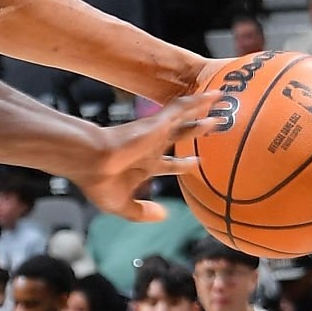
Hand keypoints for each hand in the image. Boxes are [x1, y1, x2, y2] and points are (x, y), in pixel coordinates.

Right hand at [71, 91, 221, 220]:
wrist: (90, 161)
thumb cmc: (99, 182)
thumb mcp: (121, 205)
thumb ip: (142, 212)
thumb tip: (164, 216)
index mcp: (143, 165)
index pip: (168, 164)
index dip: (182, 164)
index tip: (196, 162)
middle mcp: (151, 146)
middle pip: (179, 136)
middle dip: (195, 131)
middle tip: (214, 125)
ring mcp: (154, 134)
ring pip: (183, 119)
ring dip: (201, 111)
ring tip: (221, 101)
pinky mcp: (156, 123)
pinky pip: (181, 108)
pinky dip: (198, 101)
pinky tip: (214, 94)